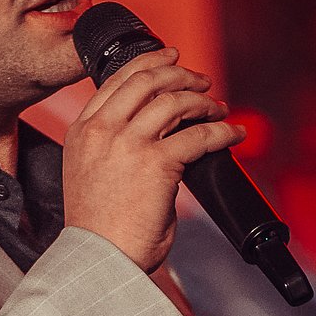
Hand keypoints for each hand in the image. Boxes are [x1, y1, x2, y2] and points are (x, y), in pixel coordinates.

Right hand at [62, 48, 244, 270]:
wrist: (99, 259)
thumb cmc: (100, 228)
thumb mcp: (92, 172)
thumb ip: (114, 146)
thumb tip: (158, 135)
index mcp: (82, 131)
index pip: (117, 80)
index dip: (149, 61)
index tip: (170, 56)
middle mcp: (102, 130)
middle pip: (146, 80)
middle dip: (180, 73)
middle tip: (201, 80)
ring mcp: (127, 143)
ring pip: (174, 101)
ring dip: (203, 100)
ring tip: (219, 108)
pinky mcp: (156, 163)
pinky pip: (198, 135)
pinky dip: (222, 131)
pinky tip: (233, 133)